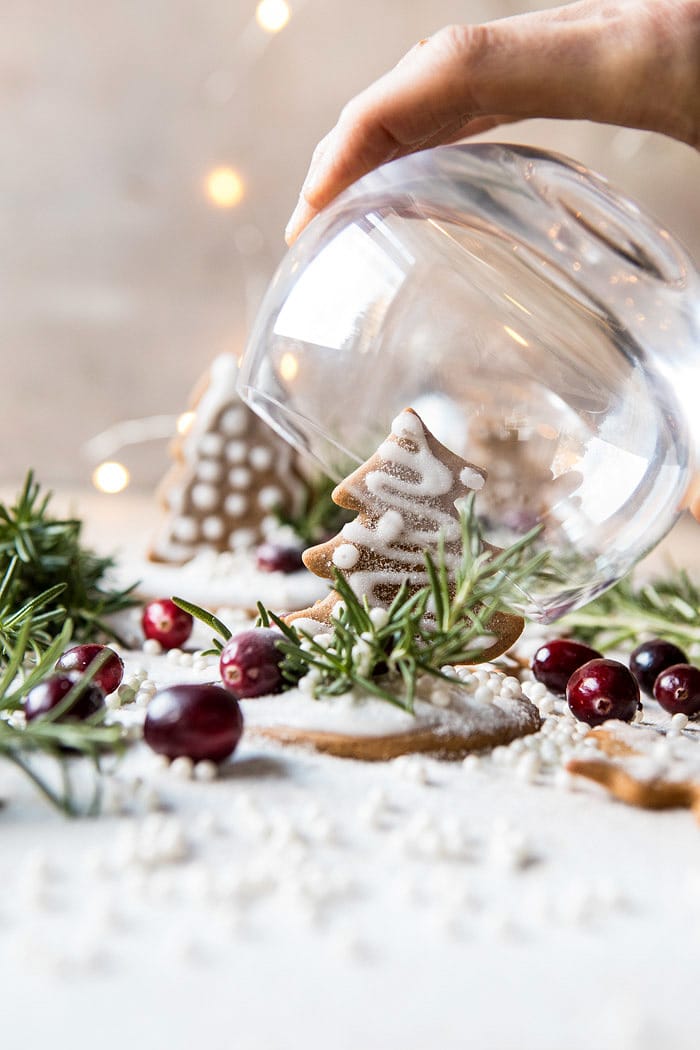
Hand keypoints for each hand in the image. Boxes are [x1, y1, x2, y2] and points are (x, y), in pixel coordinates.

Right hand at [285, 0, 699, 243]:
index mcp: (638, 56)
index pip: (458, 69)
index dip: (367, 131)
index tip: (316, 210)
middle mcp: (611, 35)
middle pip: (444, 64)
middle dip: (360, 140)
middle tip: (313, 225)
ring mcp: (614, 41)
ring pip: (470, 67)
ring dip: (396, 129)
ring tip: (349, 204)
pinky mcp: (627, 56)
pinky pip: (514, 77)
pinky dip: (453, 120)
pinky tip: (438, 168)